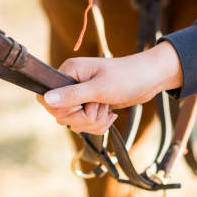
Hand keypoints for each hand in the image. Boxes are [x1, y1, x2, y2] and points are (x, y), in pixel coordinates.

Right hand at [37, 41, 182, 134]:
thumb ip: (72, 95)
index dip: (64, 110)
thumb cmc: (127, 77)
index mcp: (68, 72)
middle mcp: (71, 82)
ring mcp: (80, 95)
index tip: (83, 107)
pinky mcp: (90, 105)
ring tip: (108, 109)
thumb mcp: (99, 89)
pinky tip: (110, 114)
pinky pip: (85, 124)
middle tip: (101, 106)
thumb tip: (46, 99)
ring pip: (74, 122)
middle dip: (84, 118)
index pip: (48, 99)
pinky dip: (98, 124)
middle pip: (61, 115)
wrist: (150, 79)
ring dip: (93, 122)